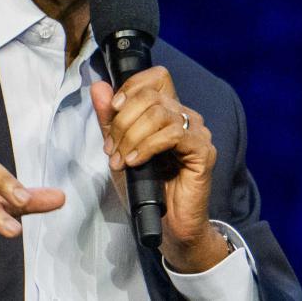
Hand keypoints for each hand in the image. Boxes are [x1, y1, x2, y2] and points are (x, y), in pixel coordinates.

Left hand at [90, 66, 226, 272]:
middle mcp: (185, 116)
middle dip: (123, 121)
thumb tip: (99, 86)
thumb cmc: (145, 187)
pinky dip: (147, 147)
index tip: (112, 109)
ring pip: (159, 114)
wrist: (167, 225)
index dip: (131, 87)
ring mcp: (197, 132)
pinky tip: (135, 162)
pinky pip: (171, 135)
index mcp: (168, 111)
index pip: (155, 78)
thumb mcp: (119, 149)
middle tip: (111, 148)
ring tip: (121, 160)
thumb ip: (109, 119)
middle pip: (151, 96)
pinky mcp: (202, 151)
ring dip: (131, 136)